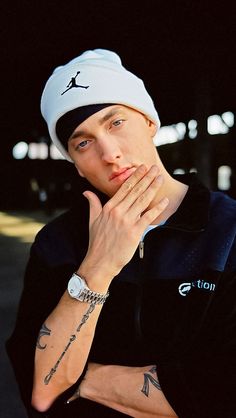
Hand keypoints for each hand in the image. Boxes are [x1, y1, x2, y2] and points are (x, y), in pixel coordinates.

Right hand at [80, 165, 168, 286]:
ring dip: (153, 188)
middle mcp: (118, 212)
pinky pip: (148, 217)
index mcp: (109, 208)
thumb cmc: (97, 242)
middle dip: (146, 178)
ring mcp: (127, 221)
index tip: (142, 168)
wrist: (100, 261)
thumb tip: (86, 192)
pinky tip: (164, 201)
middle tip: (155, 168)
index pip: (124, 188)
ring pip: (142, 200)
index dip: (135, 176)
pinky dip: (157, 208)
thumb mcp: (92, 220)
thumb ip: (93, 204)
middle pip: (135, 191)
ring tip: (160, 179)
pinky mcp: (135, 232)